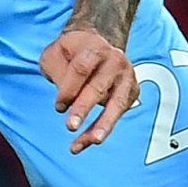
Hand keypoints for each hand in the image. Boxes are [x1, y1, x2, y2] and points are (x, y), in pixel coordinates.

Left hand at [41, 26, 136, 153]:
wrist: (95, 45)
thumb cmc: (70, 54)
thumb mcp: (55, 55)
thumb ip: (58, 73)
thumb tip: (67, 103)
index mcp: (94, 47)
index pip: (81, 68)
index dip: (68, 89)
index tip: (58, 107)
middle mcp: (115, 60)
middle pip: (98, 86)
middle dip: (83, 108)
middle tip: (70, 127)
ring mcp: (126, 76)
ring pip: (117, 103)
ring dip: (104, 124)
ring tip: (92, 141)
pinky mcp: (132, 91)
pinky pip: (119, 113)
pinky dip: (105, 128)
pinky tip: (88, 141)